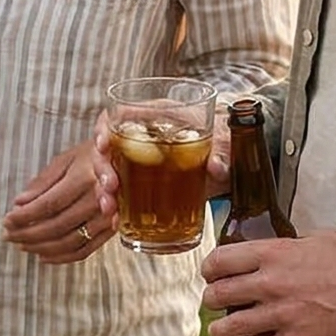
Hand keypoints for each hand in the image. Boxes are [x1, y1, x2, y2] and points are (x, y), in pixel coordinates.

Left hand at [2, 138, 112, 263]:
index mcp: (84, 177)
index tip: (6, 220)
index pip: (48, 204)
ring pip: (70, 241)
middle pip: (57, 225)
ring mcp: (108, 217)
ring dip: (41, 247)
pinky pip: (86, 250)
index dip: (25, 215)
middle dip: (28, 233)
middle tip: (7, 235)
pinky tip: (44, 256)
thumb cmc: (92, 155)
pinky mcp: (112, 230)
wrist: (130, 158)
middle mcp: (99, 199)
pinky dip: (63, 257)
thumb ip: (42, 182)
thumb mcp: (66, 158)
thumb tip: (19, 202)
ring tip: (21, 245)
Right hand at [93, 105, 232, 211]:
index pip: (121, 114)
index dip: (105, 128)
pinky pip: (122, 193)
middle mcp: (144, 137)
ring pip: (110, 172)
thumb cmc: (225, 139)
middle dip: (103, 168)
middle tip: (111, 186)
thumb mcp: (226, 144)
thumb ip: (222, 154)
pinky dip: (117, 208)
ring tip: (110, 207)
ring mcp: (141, 161)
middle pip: (109, 147)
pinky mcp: (144, 183)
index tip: (103, 145)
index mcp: (159, 116)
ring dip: (104, 191)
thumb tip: (216, 166)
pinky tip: (116, 221)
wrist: (232, 155)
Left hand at [201, 230, 335, 335]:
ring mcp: (281, 314)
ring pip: (230, 327)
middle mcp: (270, 284)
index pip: (221, 260)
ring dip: (220, 331)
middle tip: (215, 303)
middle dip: (212, 300)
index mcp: (273, 254)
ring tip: (220, 332)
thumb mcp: (319, 239)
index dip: (210, 269)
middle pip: (218, 294)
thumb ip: (294, 244)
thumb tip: (283, 246)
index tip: (211, 274)